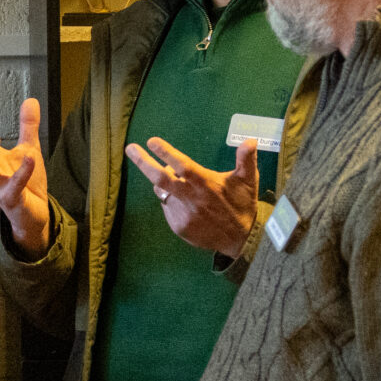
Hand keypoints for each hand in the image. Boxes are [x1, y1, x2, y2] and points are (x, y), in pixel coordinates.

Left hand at [125, 136, 260, 257]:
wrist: (240, 239)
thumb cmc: (243, 204)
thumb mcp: (249, 181)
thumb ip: (246, 159)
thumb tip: (250, 140)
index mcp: (205, 183)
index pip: (182, 165)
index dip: (166, 152)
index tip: (152, 141)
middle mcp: (191, 198)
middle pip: (160, 179)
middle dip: (143, 162)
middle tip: (130, 148)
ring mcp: (182, 214)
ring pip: (163, 192)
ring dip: (166, 183)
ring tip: (181, 182)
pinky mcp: (178, 226)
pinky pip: (168, 207)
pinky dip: (172, 200)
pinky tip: (188, 203)